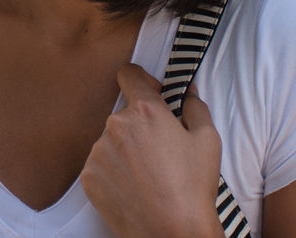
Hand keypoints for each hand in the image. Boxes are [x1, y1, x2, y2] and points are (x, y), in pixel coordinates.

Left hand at [80, 64, 223, 236]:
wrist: (172, 232)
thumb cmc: (193, 188)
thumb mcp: (208, 141)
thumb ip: (196, 107)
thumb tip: (189, 92)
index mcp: (145, 111)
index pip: (129, 74)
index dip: (141, 81)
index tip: (151, 94)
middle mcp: (115, 125)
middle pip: (124, 115)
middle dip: (140, 126)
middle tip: (160, 152)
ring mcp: (98, 151)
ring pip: (111, 141)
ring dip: (125, 150)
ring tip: (148, 175)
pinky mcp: (88, 176)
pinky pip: (100, 164)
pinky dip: (113, 172)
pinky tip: (133, 188)